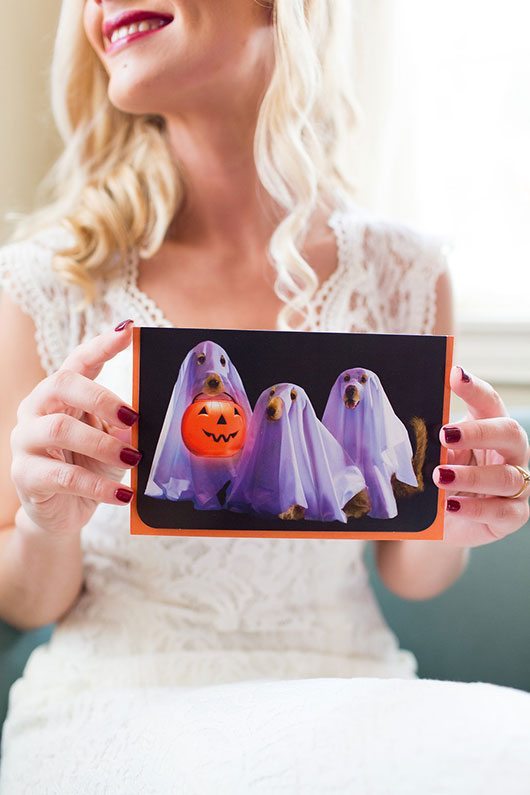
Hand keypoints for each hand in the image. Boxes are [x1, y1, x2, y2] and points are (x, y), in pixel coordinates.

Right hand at [10, 319, 140, 537]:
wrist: (63, 512)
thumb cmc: (89, 466)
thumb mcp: (112, 442)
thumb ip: (123, 429)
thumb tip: (138, 425)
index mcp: (59, 394)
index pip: (78, 361)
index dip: (102, 345)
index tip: (128, 330)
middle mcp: (36, 409)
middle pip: (61, 384)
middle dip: (101, 397)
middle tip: (133, 418)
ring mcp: (25, 441)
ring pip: (59, 429)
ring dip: (102, 444)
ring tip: (133, 459)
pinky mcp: (26, 475)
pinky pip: (63, 476)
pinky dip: (98, 485)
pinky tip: (122, 495)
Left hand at [432, 365, 529, 546]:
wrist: (445, 524)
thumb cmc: (443, 480)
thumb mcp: (436, 457)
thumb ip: (433, 443)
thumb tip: (410, 427)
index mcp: (491, 428)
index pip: (488, 402)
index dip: (474, 388)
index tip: (454, 375)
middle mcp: (510, 453)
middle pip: (509, 432)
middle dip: (478, 431)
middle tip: (444, 434)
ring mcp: (517, 484)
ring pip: (506, 476)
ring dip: (471, 476)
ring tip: (440, 476)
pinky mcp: (513, 515)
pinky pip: (502, 511)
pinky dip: (475, 509)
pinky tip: (452, 506)